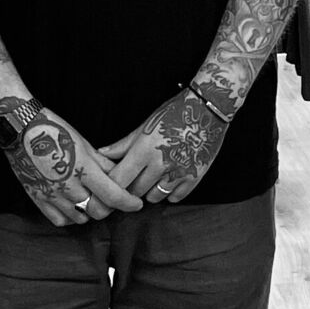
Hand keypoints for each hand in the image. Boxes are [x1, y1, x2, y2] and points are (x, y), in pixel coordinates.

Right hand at [0, 98, 142, 225]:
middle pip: (98, 211)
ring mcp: (51, 194)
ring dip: (90, 212)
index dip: (129, 202)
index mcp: (82, 167)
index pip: (113, 195)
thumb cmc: (53, 130)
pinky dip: (70, 217)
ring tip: (90, 199)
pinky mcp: (38, 198)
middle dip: (109, 207)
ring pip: (81, 218)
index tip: (136, 204)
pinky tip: (73, 207)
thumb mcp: (84, 143)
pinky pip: (60, 220)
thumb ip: (103, 163)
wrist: (20, 129)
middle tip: (111, 200)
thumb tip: (120, 175)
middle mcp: (67, 184)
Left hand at [98, 85, 229, 204]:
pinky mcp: (194, 178)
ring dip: (149, 192)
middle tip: (132, 181)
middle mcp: (160, 164)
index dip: (112, 186)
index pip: (119, 179)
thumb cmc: (173, 114)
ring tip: (151, 179)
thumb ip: (122, 145)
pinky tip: (168, 180)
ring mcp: (178, 173)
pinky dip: (169, 193)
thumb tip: (102, 153)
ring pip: (154, 197)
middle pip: (135, 191)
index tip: (110, 186)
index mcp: (144, 150)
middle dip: (130, 188)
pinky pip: (175, 198)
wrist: (207, 110)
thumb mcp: (145, 126)